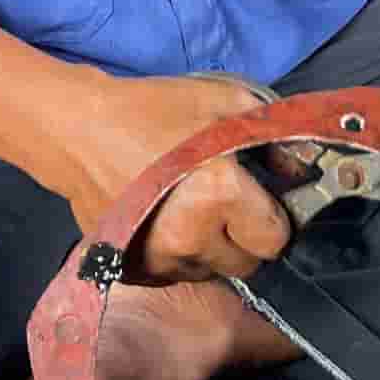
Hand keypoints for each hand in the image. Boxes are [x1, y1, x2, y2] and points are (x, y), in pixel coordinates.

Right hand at [58, 74, 292, 284]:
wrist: (79, 131)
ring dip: (212, 249)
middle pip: (248, 264)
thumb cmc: (152, 111)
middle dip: (246, 238)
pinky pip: (178, 276)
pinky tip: (166, 222)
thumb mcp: (223, 104)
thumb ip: (272, 137)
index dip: (273, 219)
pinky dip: (180, 258)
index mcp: (218, 194)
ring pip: (212, 272)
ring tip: (191, 209)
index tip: (260, 200)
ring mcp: (160, 261)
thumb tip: (300, 171)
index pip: (275, 240)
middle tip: (228, 206)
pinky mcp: (135, 272)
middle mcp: (192, 237)